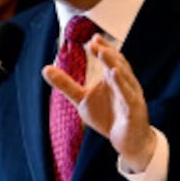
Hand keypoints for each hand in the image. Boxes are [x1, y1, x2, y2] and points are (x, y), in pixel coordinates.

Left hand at [43, 36, 155, 172]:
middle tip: (94, 43)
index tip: (92, 38)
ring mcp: (131, 96)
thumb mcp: (82, 100)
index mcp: (113, 79)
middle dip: (106, 53)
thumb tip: (45, 69)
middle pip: (117, 64)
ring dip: (113, 63)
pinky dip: (122, 85)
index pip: (109, 59)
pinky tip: (114, 74)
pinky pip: (128, 96)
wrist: (128, 142)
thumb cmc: (108, 118)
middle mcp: (125, 84)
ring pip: (124, 77)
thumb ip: (66, 85)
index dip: (101, 48)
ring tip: (103, 52)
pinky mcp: (134, 110)